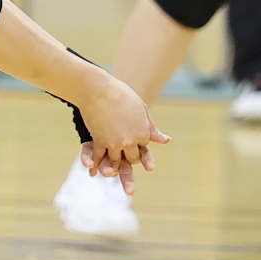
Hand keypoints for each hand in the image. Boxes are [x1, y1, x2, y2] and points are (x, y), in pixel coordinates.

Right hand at [77, 77, 165, 194]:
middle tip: (124, 158)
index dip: (139, 147)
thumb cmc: (121, 94)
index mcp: (144, 133)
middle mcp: (131, 141)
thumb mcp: (142, 109)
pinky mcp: (100, 142)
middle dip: (129, 159)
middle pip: (133, 159)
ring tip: (110, 170)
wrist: (99, 89)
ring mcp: (115, 143)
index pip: (144, 149)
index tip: (134, 144)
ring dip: (113, 166)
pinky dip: (97, 163)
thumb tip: (166, 141)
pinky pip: (100, 158)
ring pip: (116, 162)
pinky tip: (94, 166)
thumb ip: (151, 128)